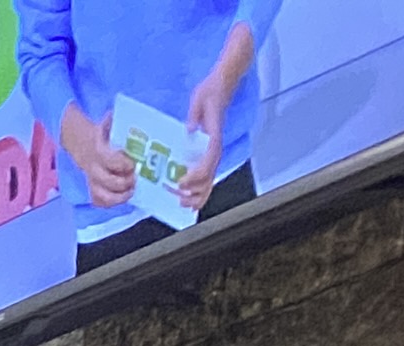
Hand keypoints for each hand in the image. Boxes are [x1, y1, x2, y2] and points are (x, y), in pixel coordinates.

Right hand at [61, 103, 135, 206]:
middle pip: (106, 181)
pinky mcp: (92, 187)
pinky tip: (122, 196)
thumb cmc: (101, 133)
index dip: (121, 164)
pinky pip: (98, 200)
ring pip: (101, 195)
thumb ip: (115, 123)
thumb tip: (127, 122)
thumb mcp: (108, 124)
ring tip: (130, 191)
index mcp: (97, 150)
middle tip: (134, 179)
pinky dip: (110, 202)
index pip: (108, 160)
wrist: (80, 141)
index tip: (132, 164)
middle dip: (123, 183)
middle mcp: (92, 167)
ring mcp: (91, 179)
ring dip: (118, 197)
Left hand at [183, 23, 252, 193]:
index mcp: (213, 135)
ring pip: (210, 178)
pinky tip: (190, 197)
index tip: (182, 182)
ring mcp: (214, 150)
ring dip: (199, 194)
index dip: (197, 173)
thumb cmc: (210, 90)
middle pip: (210, 175)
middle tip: (180, 200)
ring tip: (184, 204)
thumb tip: (190, 129)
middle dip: (196, 191)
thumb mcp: (199, 99)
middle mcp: (216, 146)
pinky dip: (201, 188)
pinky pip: (208, 173)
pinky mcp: (210, 150)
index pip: (209, 159)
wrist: (223, 83)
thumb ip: (195, 114)